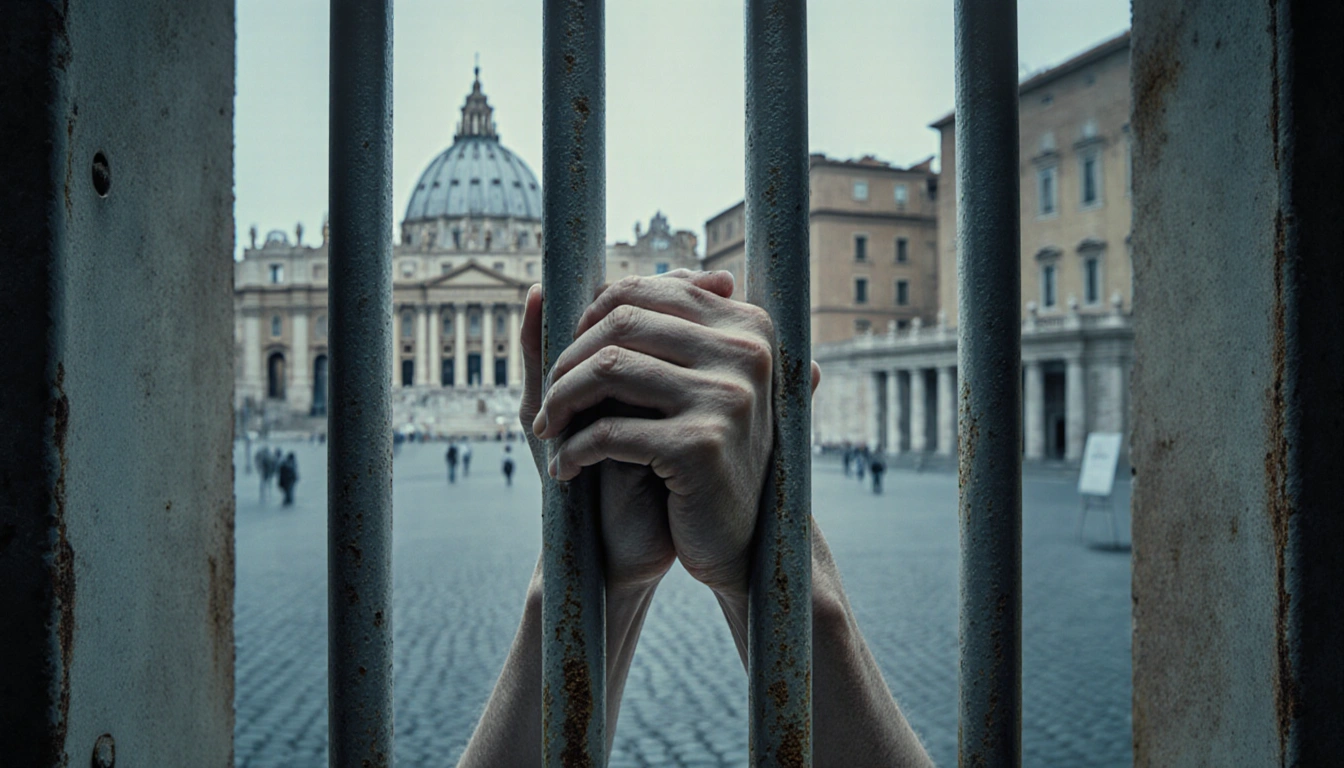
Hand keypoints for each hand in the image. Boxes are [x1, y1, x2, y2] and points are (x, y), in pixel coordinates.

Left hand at [533, 271, 818, 597]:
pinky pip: (611, 431)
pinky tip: (566, 469)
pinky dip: (574, 449)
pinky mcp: (703, 445)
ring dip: (561, 402)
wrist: (731, 542)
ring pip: (610, 368)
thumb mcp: (653, 392)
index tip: (567, 366)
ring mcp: (728, 396)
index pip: (640, 293)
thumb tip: (536, 289)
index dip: (586, 325)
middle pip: (620, 324)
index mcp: (742, 325)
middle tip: (549, 405)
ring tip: (550, 431)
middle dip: (567, 363)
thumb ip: (598, 339)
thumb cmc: (685, 462)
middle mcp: (744, 351)